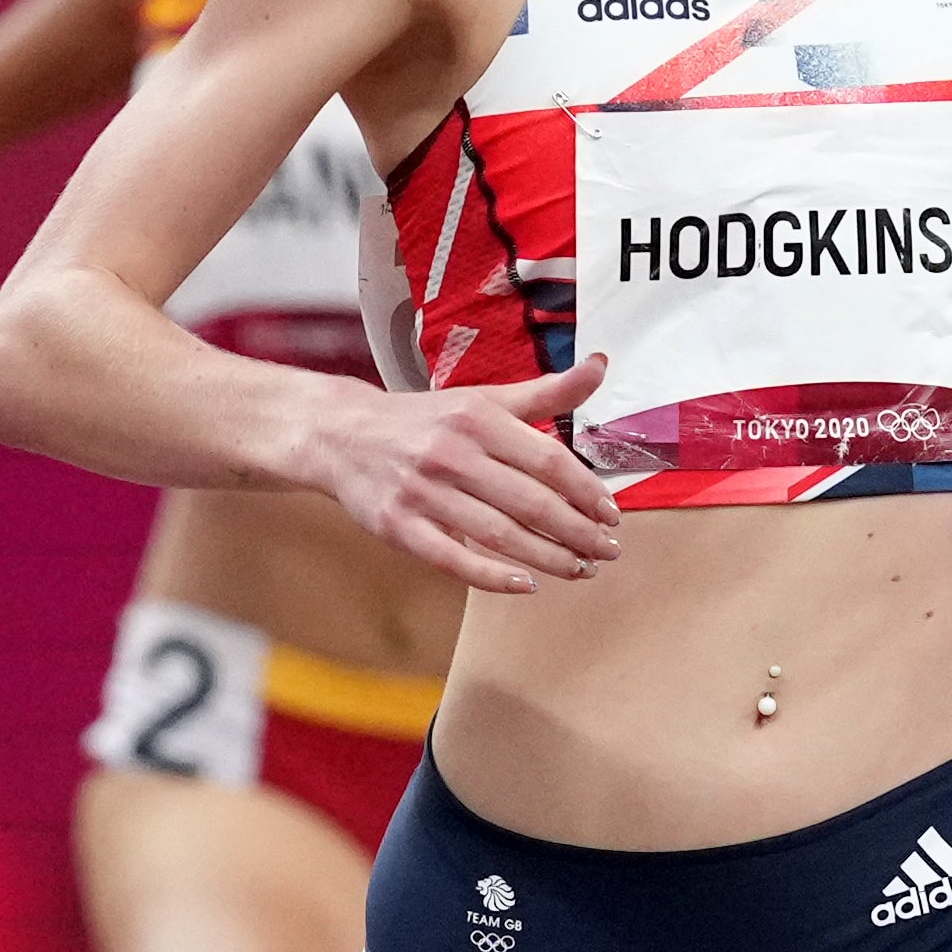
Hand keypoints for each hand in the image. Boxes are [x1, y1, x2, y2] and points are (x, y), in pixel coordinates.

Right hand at [281, 362, 622, 590]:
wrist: (340, 434)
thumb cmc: (423, 420)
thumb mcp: (482, 398)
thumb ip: (545, 392)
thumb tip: (600, 366)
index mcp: (476, 418)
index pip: (547, 459)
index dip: (585, 490)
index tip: (611, 513)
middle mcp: (451, 453)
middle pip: (530, 502)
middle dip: (577, 532)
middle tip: (607, 551)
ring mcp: (423, 492)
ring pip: (499, 534)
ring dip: (548, 558)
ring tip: (581, 569)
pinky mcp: (399, 527)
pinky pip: (454, 559)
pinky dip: (493, 576)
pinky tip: (527, 585)